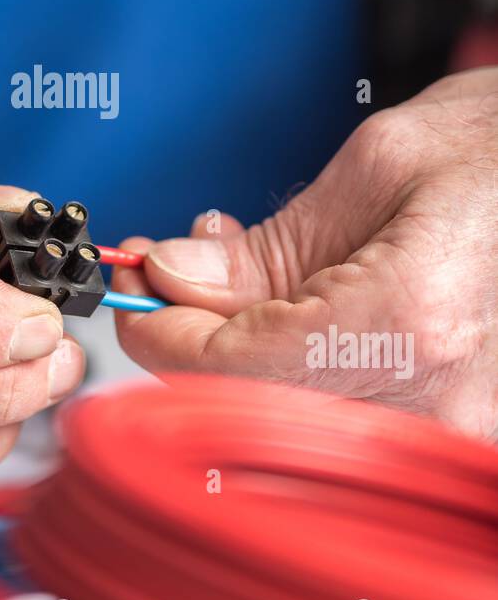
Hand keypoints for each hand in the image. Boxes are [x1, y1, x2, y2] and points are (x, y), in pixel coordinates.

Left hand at [115, 70, 497, 437]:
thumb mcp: (380, 165)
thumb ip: (268, 241)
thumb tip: (170, 275)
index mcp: (406, 322)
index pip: (228, 368)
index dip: (159, 333)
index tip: (135, 294)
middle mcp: (438, 404)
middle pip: (255, 407)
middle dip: (200, 338)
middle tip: (189, 265)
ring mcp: (459, 434)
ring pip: (299, 421)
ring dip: (247, 354)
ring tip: (252, 268)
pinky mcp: (466, 434)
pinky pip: (353, 423)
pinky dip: (303, 372)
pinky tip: (302, 308)